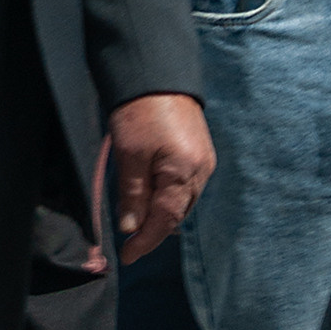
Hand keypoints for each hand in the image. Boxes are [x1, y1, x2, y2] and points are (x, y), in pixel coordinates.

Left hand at [107, 91, 214, 259]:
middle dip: (155, 230)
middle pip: (178, 214)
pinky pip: (186, 185)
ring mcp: (204, 161)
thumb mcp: (129, 155)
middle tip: (130, 242)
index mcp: (184, 173)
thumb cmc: (140, 111)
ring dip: (162, 214)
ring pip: (183, 201)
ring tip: (139, 222)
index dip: (145, 242)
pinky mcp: (200, 151)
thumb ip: (133, 195)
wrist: (158, 73)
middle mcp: (201, 171)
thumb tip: (132, 229)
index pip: (165, 220)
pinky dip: (169, 196)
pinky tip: (154, 196)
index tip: (127, 256)